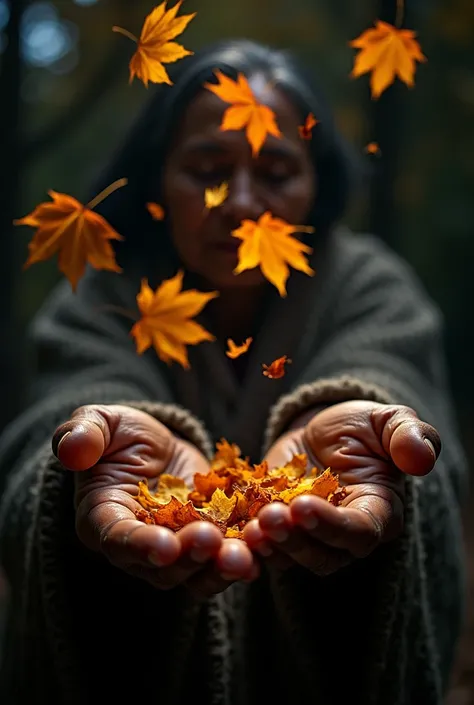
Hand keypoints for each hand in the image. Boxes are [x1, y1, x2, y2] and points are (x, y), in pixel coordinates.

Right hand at [53, 404, 256, 596]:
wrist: (156, 446)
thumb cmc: (120, 435)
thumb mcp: (99, 424)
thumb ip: (83, 434)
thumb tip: (72, 449)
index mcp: (103, 519)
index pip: (118, 539)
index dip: (140, 546)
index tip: (164, 547)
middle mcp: (138, 548)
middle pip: (161, 568)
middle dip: (189, 558)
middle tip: (214, 542)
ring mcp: (176, 551)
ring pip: (197, 573)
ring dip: (221, 568)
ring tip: (247, 556)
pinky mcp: (209, 542)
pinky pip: (227, 558)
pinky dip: (248, 556)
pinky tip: (268, 549)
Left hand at [244, 400, 440, 575]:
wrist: (321, 429)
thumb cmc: (361, 427)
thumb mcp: (388, 422)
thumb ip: (409, 437)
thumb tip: (420, 458)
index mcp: (378, 514)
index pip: (359, 532)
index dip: (332, 525)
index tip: (303, 506)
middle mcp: (344, 537)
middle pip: (322, 554)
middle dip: (295, 540)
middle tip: (269, 518)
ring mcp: (308, 538)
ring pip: (290, 557)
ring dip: (268, 547)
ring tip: (248, 527)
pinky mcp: (277, 530)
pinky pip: (262, 546)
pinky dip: (246, 542)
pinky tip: (229, 529)